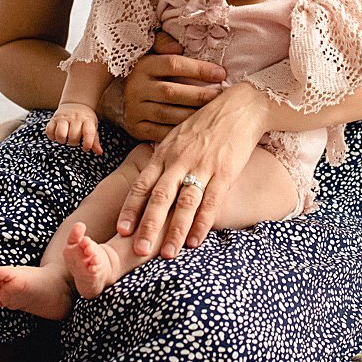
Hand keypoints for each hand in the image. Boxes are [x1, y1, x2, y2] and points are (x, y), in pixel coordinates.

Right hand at [45, 103, 103, 152]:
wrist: (75, 103)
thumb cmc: (85, 119)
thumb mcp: (92, 127)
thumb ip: (95, 141)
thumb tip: (99, 152)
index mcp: (87, 121)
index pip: (89, 132)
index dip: (88, 143)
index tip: (86, 148)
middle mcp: (75, 118)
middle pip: (73, 136)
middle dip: (73, 142)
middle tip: (74, 140)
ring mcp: (63, 118)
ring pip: (60, 134)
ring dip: (62, 140)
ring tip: (65, 139)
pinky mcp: (54, 119)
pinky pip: (49, 131)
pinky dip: (52, 136)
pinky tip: (56, 136)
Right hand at [107, 32, 225, 142]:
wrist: (120, 96)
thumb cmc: (147, 72)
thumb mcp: (151, 51)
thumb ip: (164, 43)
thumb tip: (180, 46)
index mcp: (143, 66)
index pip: (173, 64)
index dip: (199, 69)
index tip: (221, 73)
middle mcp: (137, 88)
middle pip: (172, 92)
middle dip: (200, 95)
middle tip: (221, 95)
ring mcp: (135, 109)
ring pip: (168, 114)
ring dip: (193, 114)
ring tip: (213, 112)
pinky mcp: (136, 128)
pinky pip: (161, 132)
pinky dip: (180, 131)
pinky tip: (196, 127)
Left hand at [116, 81, 270, 259]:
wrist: (240, 107)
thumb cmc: (207, 123)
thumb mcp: (178, 136)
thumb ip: (164, 159)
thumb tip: (149, 181)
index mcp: (165, 153)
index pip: (142, 183)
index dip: (131, 208)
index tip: (121, 229)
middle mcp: (180, 160)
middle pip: (160, 196)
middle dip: (148, 225)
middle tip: (138, 250)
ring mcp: (203, 166)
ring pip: (185, 202)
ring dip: (175, 230)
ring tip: (167, 254)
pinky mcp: (225, 171)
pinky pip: (211, 201)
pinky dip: (202, 223)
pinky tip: (195, 241)